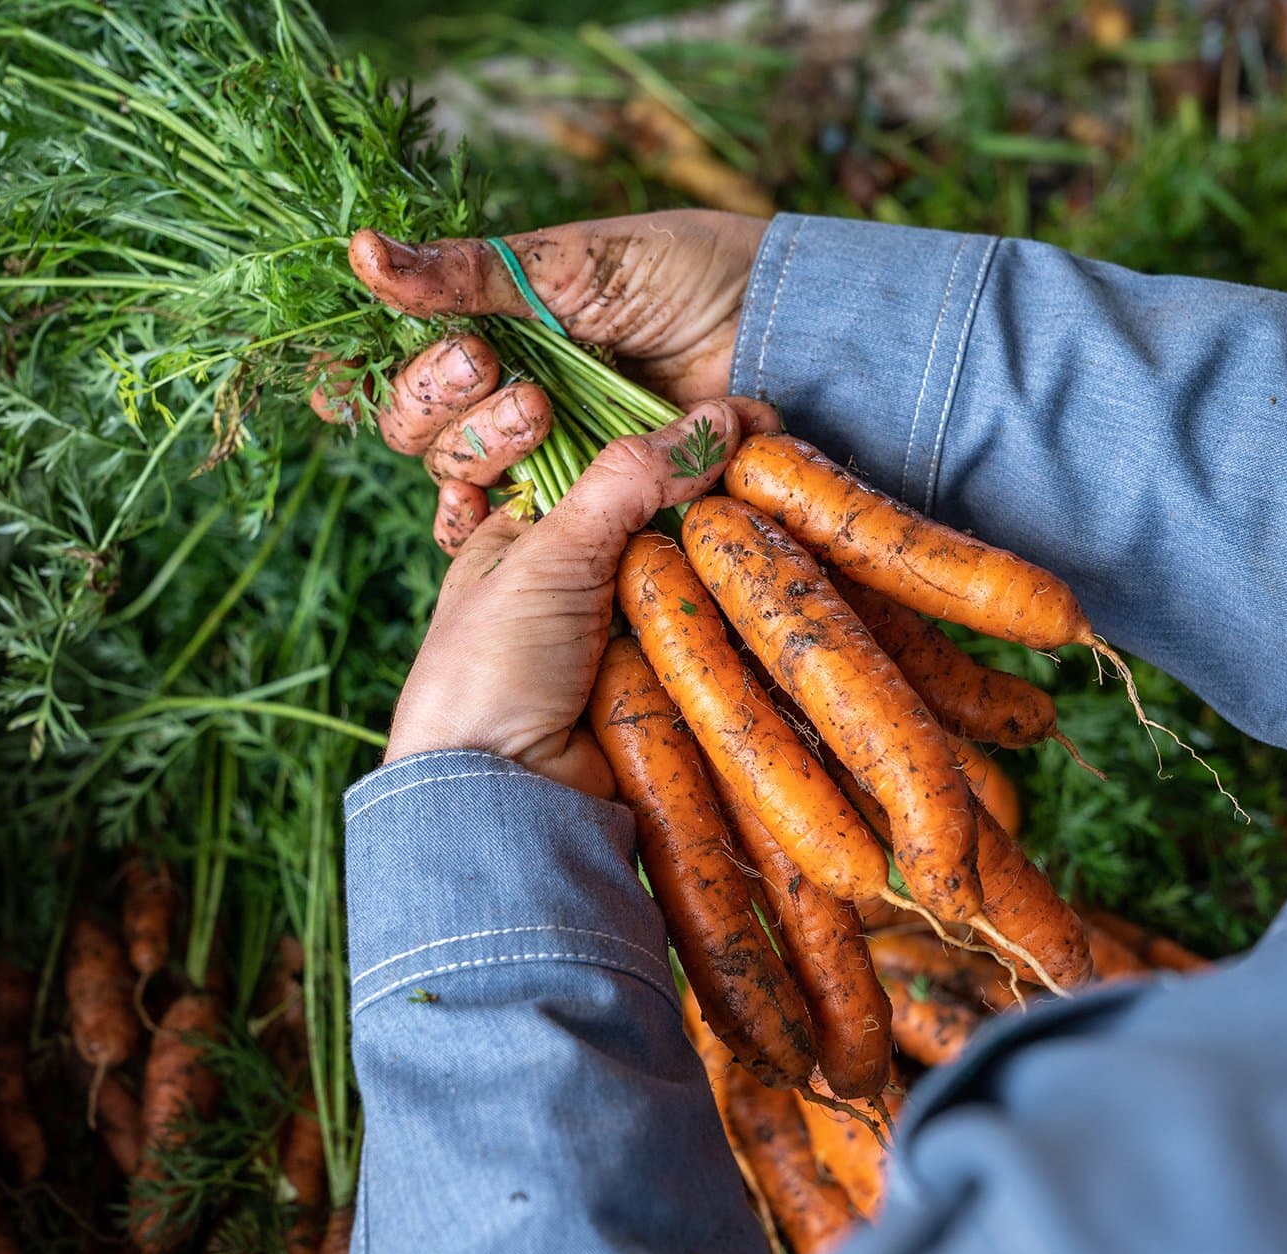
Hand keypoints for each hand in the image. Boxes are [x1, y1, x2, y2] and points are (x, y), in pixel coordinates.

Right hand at [311, 210, 767, 553]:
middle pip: (419, 433)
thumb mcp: (566, 264)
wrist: (776, 321)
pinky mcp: (592, 505)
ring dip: (481, 450)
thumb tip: (360, 254)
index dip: (396, 381)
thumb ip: (466, 274)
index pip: (406, 373)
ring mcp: (547, 457)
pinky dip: (498, 526)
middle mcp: (507, 400)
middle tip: (498, 372)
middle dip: (442, 407)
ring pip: (461, 479)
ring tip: (540, 412)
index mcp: (491, 334)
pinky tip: (498, 511)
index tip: (430, 364)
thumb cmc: (677, 273)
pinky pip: (523, 532)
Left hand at [383, 396, 780, 794]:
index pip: (612, 472)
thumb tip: (719, 418)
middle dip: (718, 511)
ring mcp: (620, 645)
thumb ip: (626, 480)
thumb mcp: (549, 554)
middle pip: (665, 529)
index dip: (677, 446)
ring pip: (698, 587)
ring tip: (795, 539)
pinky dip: (743, 633)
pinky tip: (784, 602)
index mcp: (525, 540)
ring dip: (737, 573)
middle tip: (780, 481)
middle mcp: (572, 589)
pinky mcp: (660, 696)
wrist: (502, 802)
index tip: (748, 424)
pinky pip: (714, 649)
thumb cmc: (491, 670)